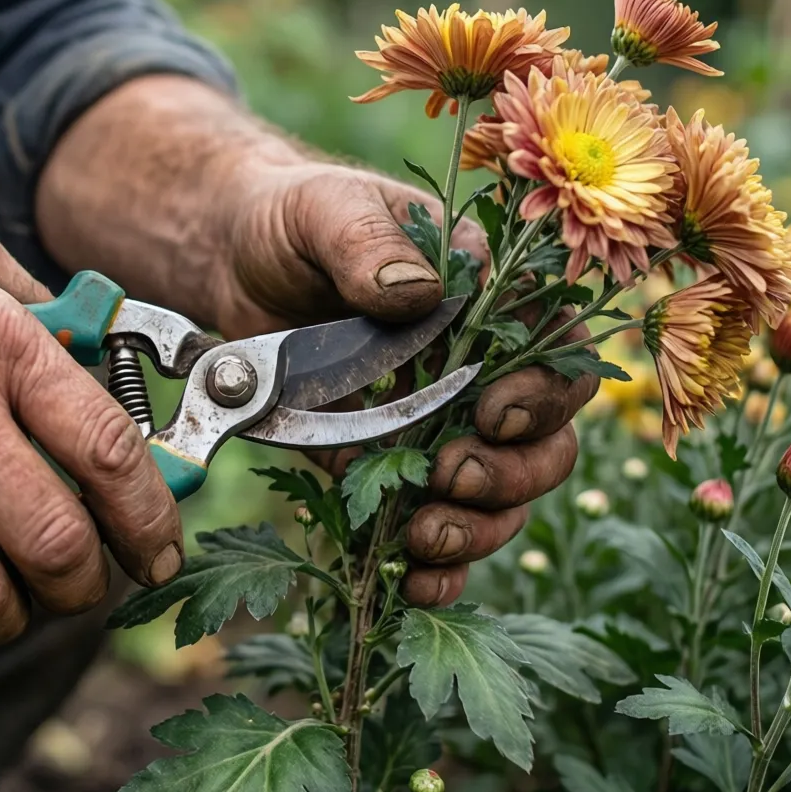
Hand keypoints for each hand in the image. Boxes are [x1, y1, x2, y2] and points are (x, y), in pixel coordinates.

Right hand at [0, 199, 183, 677]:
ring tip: (18, 606)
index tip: (161, 554)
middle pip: (54, 543)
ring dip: (14, 622)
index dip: (152, 521)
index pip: (110, 455)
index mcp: (1, 348)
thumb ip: (43, 312)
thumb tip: (105, 359)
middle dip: (86, 586)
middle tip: (86, 586)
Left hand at [36, 76, 596, 604]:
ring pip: (503, 493)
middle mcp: (478, 367)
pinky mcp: (396, 469)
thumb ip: (368, 243)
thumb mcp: (324, 211)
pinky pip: (439, 523)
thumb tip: (418, 293)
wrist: (233, 264)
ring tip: (425, 536)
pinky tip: (415, 580)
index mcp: (485, 298)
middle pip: (545, 437)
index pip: (557, 348)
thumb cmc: (291, 222)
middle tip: (454, 478)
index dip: (543, 392)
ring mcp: (440, 425)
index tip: (490, 412)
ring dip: (478, 526)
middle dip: (511, 472)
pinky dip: (439, 564)